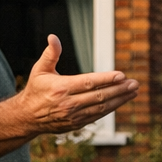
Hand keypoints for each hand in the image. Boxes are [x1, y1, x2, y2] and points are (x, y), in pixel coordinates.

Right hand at [14, 34, 138, 134]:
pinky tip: (121, 101)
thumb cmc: (36, 90)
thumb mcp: (39, 70)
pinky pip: (97, 116)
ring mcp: (73, 115)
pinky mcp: (76, 124)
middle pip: (99, 96)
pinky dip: (111, 108)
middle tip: (134, 83)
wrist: (27, 117)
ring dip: (120, 99)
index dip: (106, 79)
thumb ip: (50, 54)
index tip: (122, 75)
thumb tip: (53, 37)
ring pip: (101, 107)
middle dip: (119, 89)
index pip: (88, 82)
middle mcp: (68, 103)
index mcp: (61, 88)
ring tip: (133, 91)